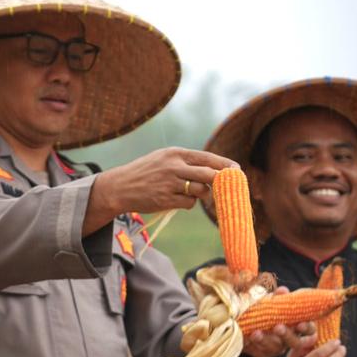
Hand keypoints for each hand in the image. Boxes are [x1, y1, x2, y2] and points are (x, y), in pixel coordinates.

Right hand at [85, 147, 237, 234]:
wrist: (119, 187)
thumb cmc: (144, 172)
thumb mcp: (163, 159)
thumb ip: (185, 162)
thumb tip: (214, 171)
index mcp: (174, 153)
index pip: (207, 158)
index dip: (224, 165)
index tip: (237, 170)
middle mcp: (173, 166)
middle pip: (209, 175)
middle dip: (220, 182)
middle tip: (226, 188)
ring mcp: (169, 183)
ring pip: (200, 191)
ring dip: (201, 194)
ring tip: (191, 193)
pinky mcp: (165, 199)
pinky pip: (188, 203)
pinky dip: (187, 203)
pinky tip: (176, 200)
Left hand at [241, 289, 315, 356]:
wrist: (247, 321)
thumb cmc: (268, 309)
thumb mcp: (273, 302)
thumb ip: (279, 297)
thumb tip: (283, 290)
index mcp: (298, 326)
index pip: (309, 329)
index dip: (307, 328)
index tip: (300, 324)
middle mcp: (291, 339)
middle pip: (296, 342)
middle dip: (287, 335)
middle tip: (278, 327)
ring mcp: (278, 347)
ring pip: (276, 347)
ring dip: (266, 340)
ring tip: (256, 333)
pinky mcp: (264, 353)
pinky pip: (261, 351)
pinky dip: (254, 343)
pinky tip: (249, 336)